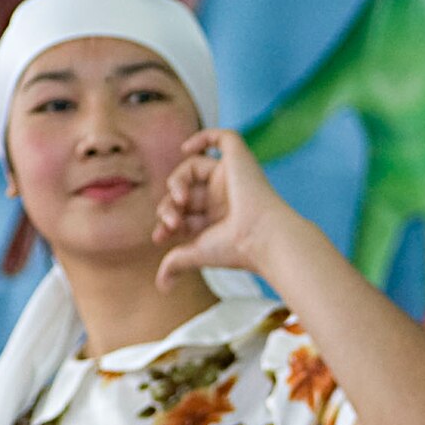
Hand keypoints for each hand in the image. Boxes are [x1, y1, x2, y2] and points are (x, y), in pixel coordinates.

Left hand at [152, 130, 294, 290]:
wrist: (262, 238)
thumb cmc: (236, 249)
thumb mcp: (196, 254)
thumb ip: (175, 264)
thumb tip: (162, 287)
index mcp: (218, 216)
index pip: (183, 210)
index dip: (167, 220)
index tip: (161, 236)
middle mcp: (224, 195)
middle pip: (184, 189)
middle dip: (169, 205)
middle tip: (170, 220)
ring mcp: (232, 176)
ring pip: (193, 166)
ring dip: (177, 180)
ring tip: (179, 198)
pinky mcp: (240, 159)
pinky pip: (222, 137)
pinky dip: (203, 137)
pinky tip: (185, 148)